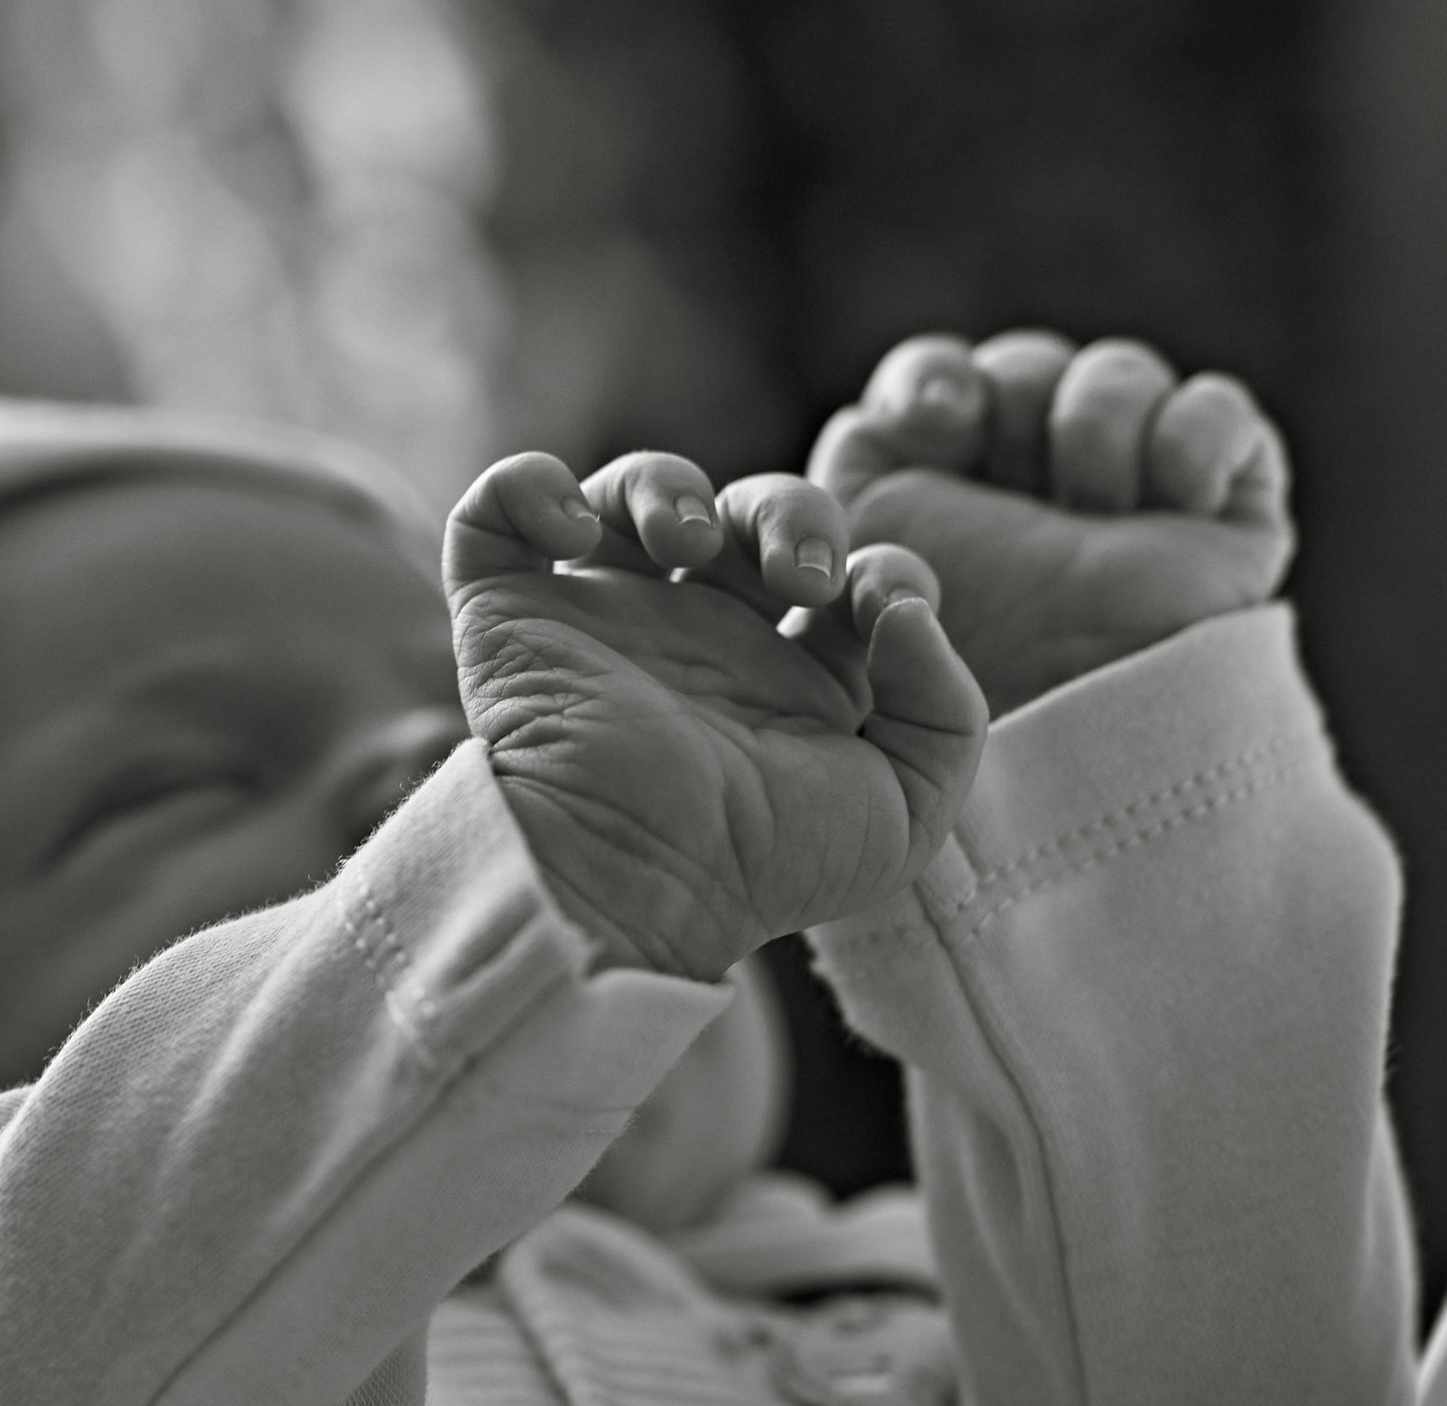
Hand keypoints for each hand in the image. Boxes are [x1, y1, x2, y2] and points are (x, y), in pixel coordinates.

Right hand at [446, 451, 986, 982]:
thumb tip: (904, 609)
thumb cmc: (763, 866)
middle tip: (796, 574)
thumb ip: (947, 713)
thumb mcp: (903, 815)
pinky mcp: (513, 615)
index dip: (884, 566)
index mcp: (793, 679)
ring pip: (635, 490)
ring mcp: (605, 620)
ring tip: (686, 541)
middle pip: (752, 511)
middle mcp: (702, 637)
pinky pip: (498, 514)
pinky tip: (576, 531)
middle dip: (789, 511)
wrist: (635, 880)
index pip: (851, 574)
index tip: (877, 603)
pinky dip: (530, 487)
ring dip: (668, 484)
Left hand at [808, 330, 1293, 717]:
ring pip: (1117, 374)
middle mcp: (1031, 479)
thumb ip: (821, 510)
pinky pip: (1218, 410)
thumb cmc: (960, 669)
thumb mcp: (859, 582)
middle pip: (1023, 366)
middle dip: (1017, 403)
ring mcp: (1133, 485)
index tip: (937, 421)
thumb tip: (849, 442)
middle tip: (1018, 467)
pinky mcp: (1226, 502)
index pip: (937, 381)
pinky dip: (1193, 439)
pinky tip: (1172, 500)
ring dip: (1098, 428)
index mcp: (941, 494)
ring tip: (1095, 511)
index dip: (935, 382)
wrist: (1081, 736)